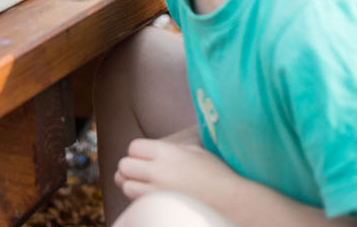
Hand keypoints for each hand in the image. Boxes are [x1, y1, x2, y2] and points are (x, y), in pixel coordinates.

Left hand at [113, 133, 227, 202]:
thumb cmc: (217, 174)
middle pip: (124, 165)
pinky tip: (153, 198)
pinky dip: (140, 200)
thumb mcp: (194, 151)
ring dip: (133, 185)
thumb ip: (169, 149)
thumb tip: (149, 151)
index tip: (144, 158)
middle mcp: (159, 171)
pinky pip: (137, 203)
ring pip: (127, 187)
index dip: (137, 152)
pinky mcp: (161, 208)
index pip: (134, 147)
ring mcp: (158, 192)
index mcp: (168, 152)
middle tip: (141, 173)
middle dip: (130, 168)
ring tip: (146, 186)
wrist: (232, 201)